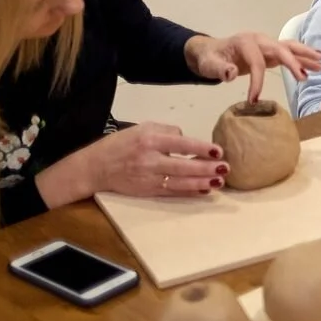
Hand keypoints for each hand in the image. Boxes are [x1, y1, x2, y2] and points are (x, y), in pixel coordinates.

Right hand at [79, 123, 226, 197]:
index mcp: (149, 139)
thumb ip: (167, 130)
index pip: (180, 143)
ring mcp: (148, 177)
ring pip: (179, 181)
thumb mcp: (142, 128)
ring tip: (220, 181)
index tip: (218, 150)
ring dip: (202, 183)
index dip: (200, 148)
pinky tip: (205, 190)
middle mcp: (149, 159)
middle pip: (182, 166)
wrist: (95, 167)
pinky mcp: (147, 191)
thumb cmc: (122, 143)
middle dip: (206, 168)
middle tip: (225, 168)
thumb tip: (189, 140)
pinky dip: (189, 192)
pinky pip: (172, 192)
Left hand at [186, 33, 320, 102]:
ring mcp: (267, 44)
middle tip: (305, 78)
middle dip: (293, 62)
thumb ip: (219, 69)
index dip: (257, 81)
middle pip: (281, 49)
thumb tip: (231, 73)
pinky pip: (289, 53)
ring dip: (305, 56)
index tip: (254, 100)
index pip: (257, 62)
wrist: (210, 51)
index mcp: (245, 42)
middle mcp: (259, 40)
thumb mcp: (209, 64)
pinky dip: (302, 57)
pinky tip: (315, 62)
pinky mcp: (271, 51)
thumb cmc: (209, 59)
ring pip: (289, 47)